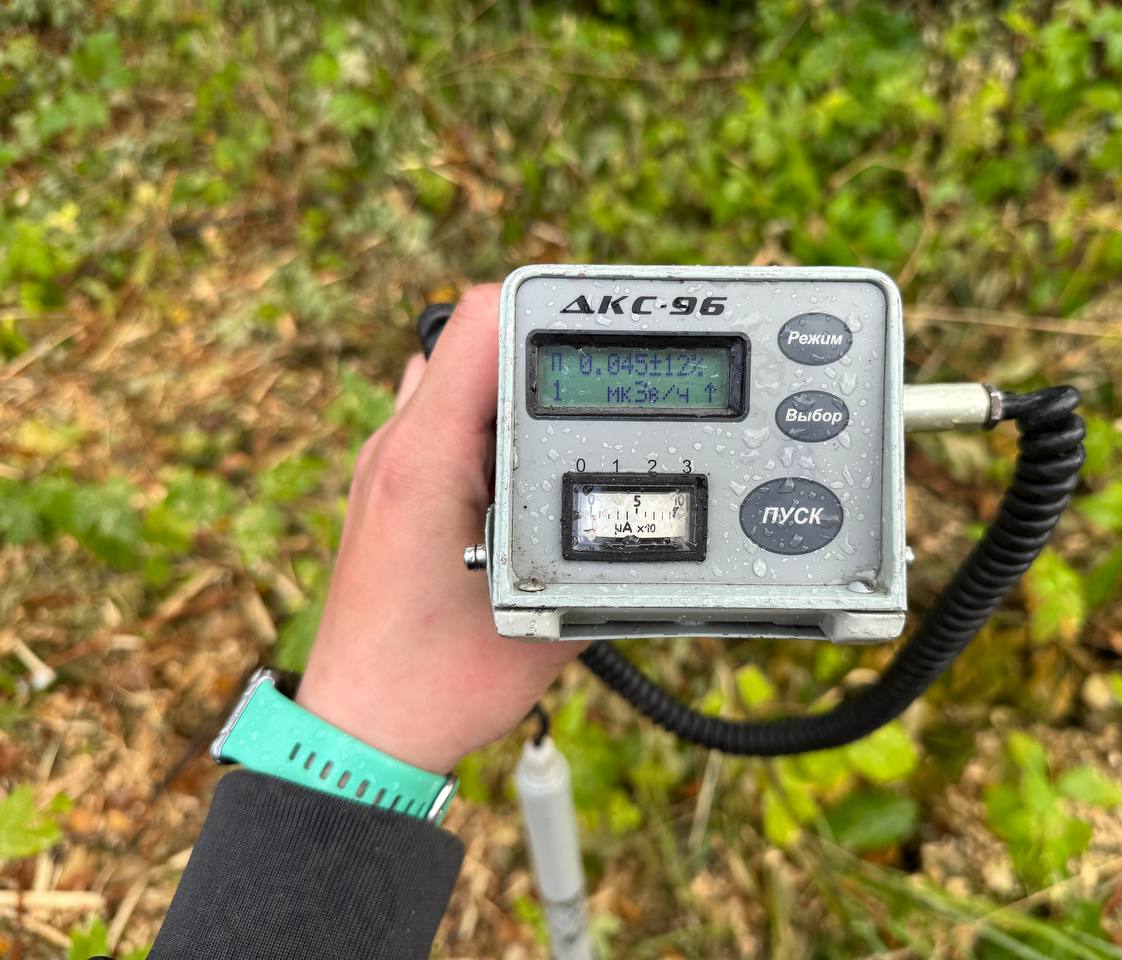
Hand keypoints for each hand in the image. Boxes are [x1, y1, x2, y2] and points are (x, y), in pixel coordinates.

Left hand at [296, 285, 585, 773]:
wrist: (363, 732)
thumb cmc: (436, 683)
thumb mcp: (547, 616)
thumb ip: (604, 552)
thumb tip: (658, 509)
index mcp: (426, 456)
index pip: (482, 322)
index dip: (553, 309)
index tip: (613, 328)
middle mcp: (399, 448)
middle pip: (474, 340)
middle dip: (543, 352)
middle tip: (604, 387)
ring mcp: (387, 467)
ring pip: (455, 378)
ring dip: (511, 387)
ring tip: (571, 430)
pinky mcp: (389, 491)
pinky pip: (440, 421)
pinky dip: (488, 425)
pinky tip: (530, 474)